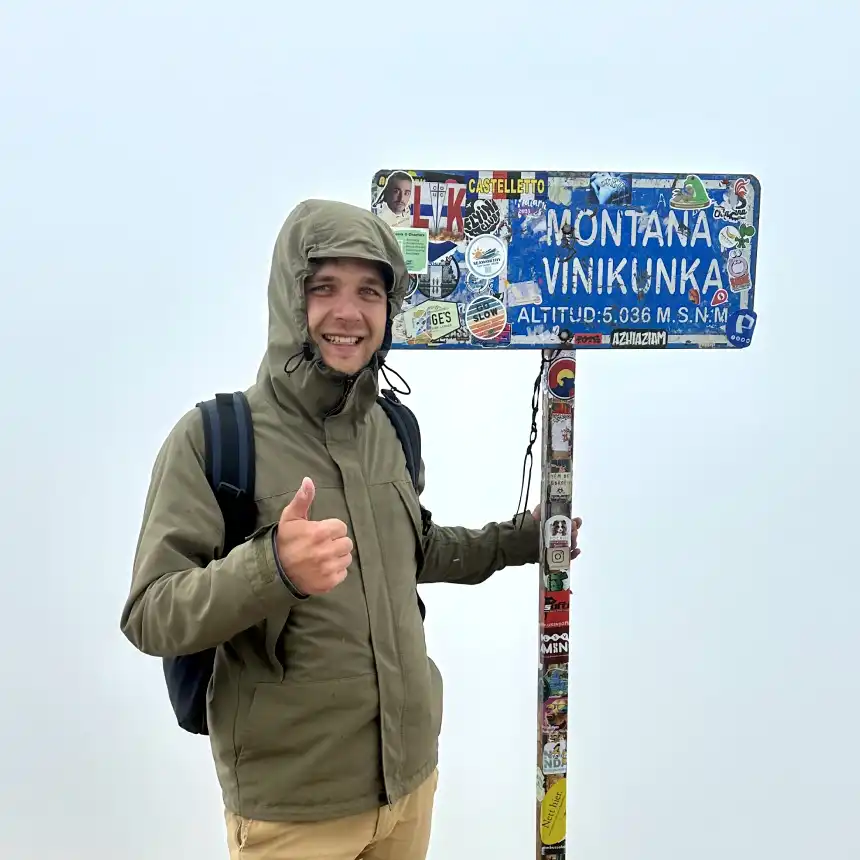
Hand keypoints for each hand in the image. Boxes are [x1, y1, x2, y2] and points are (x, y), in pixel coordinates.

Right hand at [275, 477, 352, 595]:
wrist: (275, 570)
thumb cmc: (285, 541)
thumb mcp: (291, 517)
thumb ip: (303, 499)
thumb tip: (308, 480)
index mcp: (320, 532)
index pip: (342, 527)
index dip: (332, 529)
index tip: (321, 533)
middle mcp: (326, 551)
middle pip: (347, 543)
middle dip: (336, 542)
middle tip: (323, 545)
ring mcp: (328, 568)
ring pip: (347, 558)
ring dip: (338, 557)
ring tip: (323, 557)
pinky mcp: (329, 582)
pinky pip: (343, 573)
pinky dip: (335, 571)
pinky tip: (323, 568)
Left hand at [531, 505, 581, 559]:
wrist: (517, 547)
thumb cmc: (526, 532)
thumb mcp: (532, 519)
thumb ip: (539, 511)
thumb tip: (544, 505)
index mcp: (553, 527)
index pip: (567, 524)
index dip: (574, 522)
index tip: (577, 521)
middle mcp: (556, 537)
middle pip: (570, 534)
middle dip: (574, 532)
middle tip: (574, 530)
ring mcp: (556, 548)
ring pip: (569, 545)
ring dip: (574, 542)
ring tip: (573, 540)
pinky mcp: (555, 559)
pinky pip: (566, 558)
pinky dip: (573, 554)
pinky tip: (576, 551)